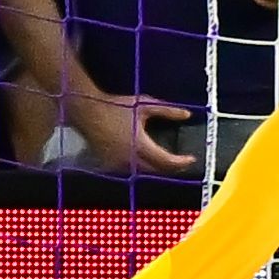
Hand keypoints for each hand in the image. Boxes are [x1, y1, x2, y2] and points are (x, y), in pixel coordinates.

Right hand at [68, 91, 197, 176]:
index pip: (166, 161)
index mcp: (140, 144)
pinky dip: (141, 167)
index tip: (191, 159)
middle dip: (171, 168)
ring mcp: (119, 164)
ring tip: (168, 162)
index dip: (181, 162)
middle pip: (157, 171)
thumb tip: (187, 114)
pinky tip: (147, 161)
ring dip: (156, 168)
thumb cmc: (116, 106)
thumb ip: (167, 111)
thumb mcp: (144, 105)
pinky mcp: (110, 165)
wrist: (88, 111)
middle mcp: (130, 158)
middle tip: (182, 162)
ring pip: (143, 172)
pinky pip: (130, 170)